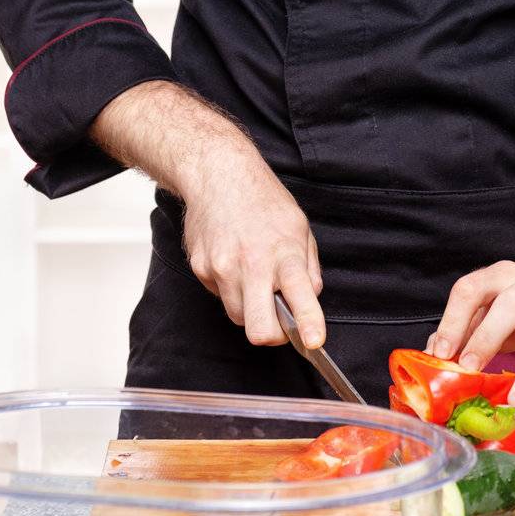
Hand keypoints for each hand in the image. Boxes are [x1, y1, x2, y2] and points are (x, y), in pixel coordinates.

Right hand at [180, 157, 325, 349]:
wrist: (218, 174)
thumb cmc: (262, 199)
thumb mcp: (299, 227)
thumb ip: (308, 268)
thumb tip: (309, 300)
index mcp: (283, 252)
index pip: (299, 296)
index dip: (308, 324)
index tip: (313, 341)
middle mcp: (251, 264)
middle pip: (259, 330)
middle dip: (272, 334)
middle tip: (279, 320)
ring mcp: (222, 269)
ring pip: (238, 317)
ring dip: (250, 308)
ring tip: (254, 276)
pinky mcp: (201, 269)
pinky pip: (220, 296)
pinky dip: (231, 289)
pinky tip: (234, 261)